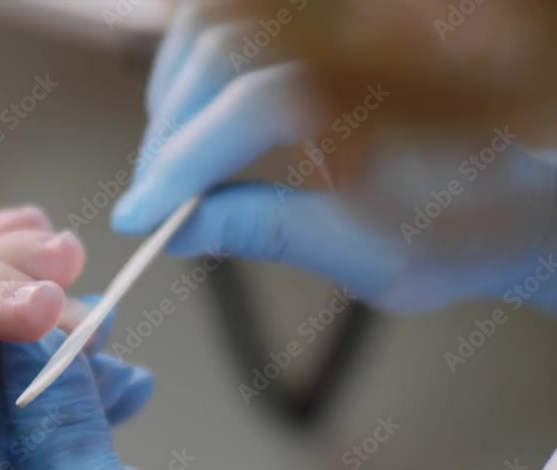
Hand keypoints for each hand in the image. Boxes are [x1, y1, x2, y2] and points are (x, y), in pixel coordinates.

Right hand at [111, 4, 556, 313]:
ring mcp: (338, 26)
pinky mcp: (319, 29)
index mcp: (389, 97)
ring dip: (174, 90)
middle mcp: (364, 40)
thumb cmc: (463, 234)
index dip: (185, 162)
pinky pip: (232, 18)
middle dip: (171, 129)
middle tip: (152, 196)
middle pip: (224, 50)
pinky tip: (190, 114)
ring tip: (168, 160)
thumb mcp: (372, 257)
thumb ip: (272, 231)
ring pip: (217, 20)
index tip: (144, 216)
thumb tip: (183, 226)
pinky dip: (195, 64)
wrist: (514, 201)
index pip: (256, 107)